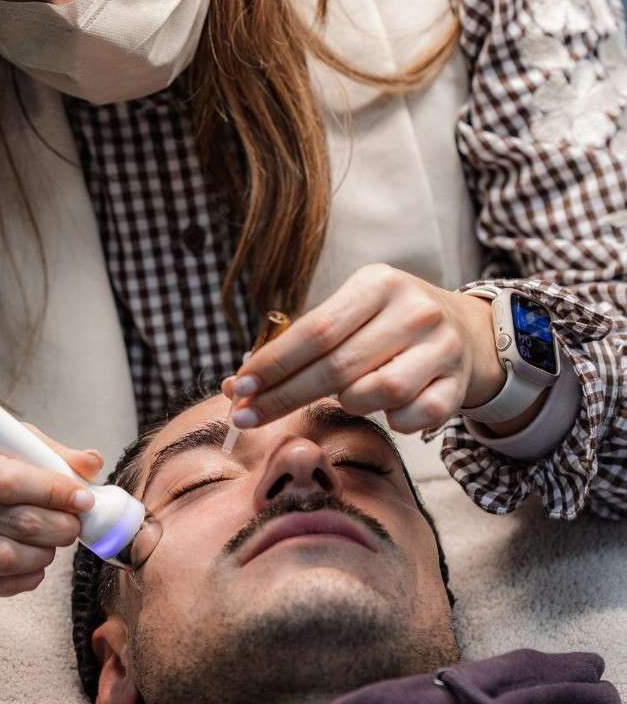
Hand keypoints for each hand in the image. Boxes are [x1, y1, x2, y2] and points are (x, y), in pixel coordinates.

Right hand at [0, 425, 103, 595]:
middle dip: (56, 525)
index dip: (51, 490)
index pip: (5, 477)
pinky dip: (26, 578)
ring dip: (42, 554)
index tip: (83, 498)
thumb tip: (91, 464)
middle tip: (74, 525)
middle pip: (9, 519)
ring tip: (54, 544)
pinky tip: (35, 565)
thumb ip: (44, 452)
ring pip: (3, 557)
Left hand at [222, 265, 504, 435]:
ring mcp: (440, 348)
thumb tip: (236, 384)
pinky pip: (410, 419)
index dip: (273, 363)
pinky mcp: (457, 385)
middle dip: (284, 396)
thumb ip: (300, 344)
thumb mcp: (351, 313)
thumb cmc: (387, 325)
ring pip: (374, 393)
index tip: (238, 388)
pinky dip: (390, 421)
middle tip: (246, 417)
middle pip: (336, 365)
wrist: (467, 332)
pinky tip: (387, 408)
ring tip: (347, 395)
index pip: (315, 330)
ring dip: (347, 403)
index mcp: (379, 283)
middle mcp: (413, 311)